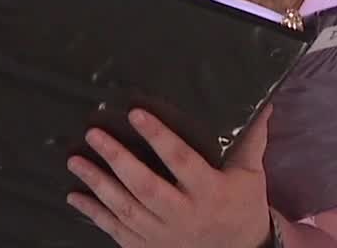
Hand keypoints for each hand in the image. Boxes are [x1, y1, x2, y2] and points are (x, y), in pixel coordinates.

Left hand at [67, 105, 272, 247]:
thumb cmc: (243, 207)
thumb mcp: (251, 175)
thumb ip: (251, 139)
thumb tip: (262, 103)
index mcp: (209, 191)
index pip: (180, 160)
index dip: (158, 137)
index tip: (136, 114)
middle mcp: (183, 214)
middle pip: (145, 186)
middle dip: (117, 159)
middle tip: (94, 134)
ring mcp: (162, 234)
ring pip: (125, 208)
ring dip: (97, 184)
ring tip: (76, 160)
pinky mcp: (146, 247)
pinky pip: (115, 230)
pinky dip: (93, 214)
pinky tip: (74, 196)